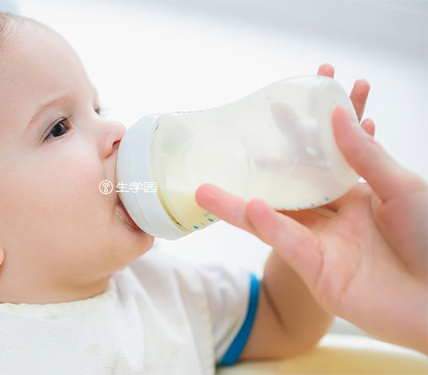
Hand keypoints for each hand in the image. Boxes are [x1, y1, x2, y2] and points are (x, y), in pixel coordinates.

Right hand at [195, 64, 427, 353]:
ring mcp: (324, 245)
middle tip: (225, 151)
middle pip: (287, 190)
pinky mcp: (318, 273)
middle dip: (257, 171)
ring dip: (239, 205)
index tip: (277, 108)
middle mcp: (335, 218)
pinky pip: (290, 245)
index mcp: (357, 194)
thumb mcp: (403, 187)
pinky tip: (252, 209)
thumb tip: (337, 114)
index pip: (318, 160)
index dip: (297, 136)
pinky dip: (271, 227)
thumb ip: (365, 154)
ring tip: (205, 190)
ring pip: (275, 220)